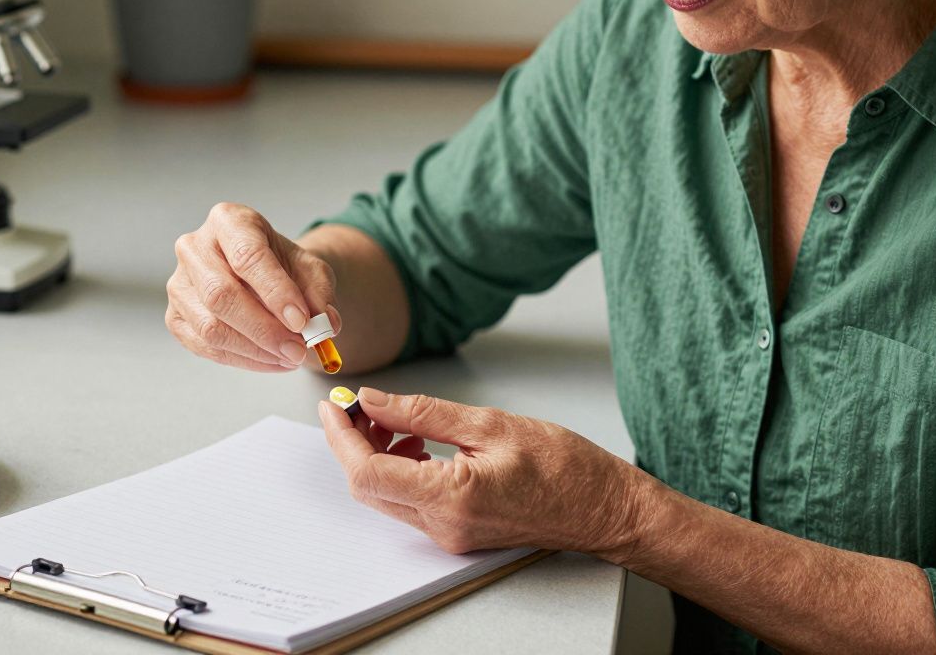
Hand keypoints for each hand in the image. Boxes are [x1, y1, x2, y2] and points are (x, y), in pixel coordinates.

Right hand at [167, 203, 340, 371]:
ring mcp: (179, 283)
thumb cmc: (283, 266)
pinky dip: (244, 360)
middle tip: (298, 350)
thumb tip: (325, 325)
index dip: (275, 291)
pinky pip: (205, 347)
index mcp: (229, 221)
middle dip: (264, 330)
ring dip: (255, 351)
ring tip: (290, 357)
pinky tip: (271, 360)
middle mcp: (195, 247)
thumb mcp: (311, 270)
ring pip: (210, 327)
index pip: (248, 256)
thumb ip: (320, 294)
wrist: (263, 274)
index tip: (302, 321)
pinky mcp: (176, 317)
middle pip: (221, 295)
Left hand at [318, 387, 643, 554]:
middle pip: (368, 487)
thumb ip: (423, 413)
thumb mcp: (489, 423)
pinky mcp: (455, 532)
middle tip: (362, 405)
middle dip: (354, 442)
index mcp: (451, 498)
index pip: (367, 472)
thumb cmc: (564, 468)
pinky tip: (418, 443)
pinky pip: (409, 501)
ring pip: (386, 494)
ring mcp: (448, 535)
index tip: (334, 405)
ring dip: (377, 454)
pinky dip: (400, 468)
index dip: (341, 436)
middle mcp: (443, 526)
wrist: (602, 507)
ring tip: (398, 420)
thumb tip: (375, 400)